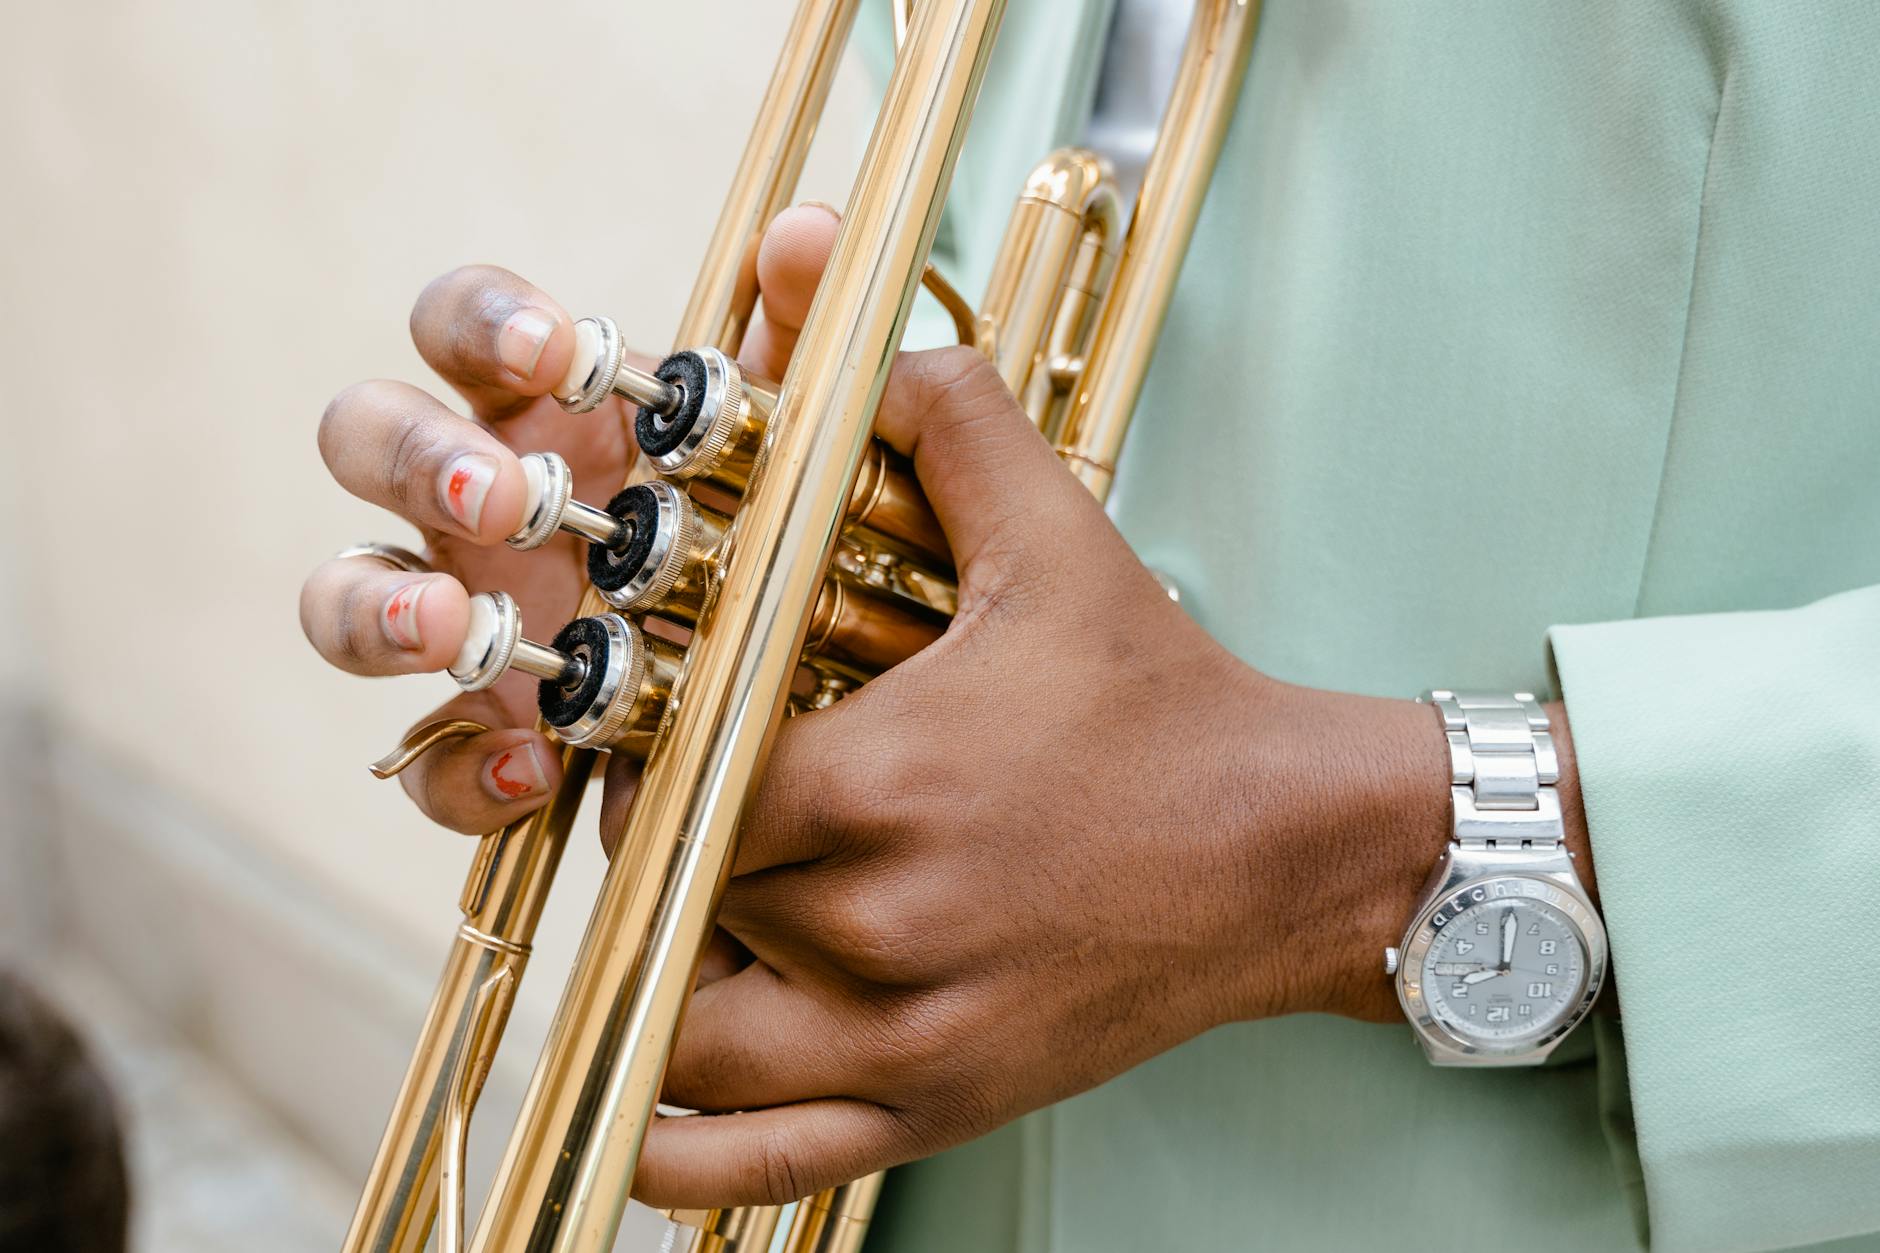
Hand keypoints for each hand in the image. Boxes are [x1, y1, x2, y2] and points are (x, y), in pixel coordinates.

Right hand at [297, 206, 841, 831]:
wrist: (797, 672)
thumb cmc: (763, 528)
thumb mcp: (789, 439)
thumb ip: (797, 336)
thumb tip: (807, 231)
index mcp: (537, 409)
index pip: (458, 326)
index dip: (482, 323)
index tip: (554, 351)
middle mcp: (473, 499)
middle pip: (365, 438)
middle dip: (416, 455)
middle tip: (502, 495)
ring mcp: (461, 616)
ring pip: (343, 596)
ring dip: (379, 609)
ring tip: (456, 628)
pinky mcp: (482, 735)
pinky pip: (427, 763)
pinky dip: (462, 773)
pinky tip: (536, 770)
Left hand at [299, 205, 1598, 1215]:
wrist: (1291, 854)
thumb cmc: (1165, 703)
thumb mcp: (1058, 542)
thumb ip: (946, 423)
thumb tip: (862, 324)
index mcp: (882, 785)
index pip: (674, 781)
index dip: (646, 750)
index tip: (662, 727)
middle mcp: (875, 927)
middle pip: (673, 899)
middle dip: (660, 846)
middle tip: (683, 803)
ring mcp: (900, 1037)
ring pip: (682, 1038)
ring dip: (664, 971)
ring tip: (702, 912)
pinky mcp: (931, 1107)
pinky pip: (743, 1165)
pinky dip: (674, 1140)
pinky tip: (660, 1084)